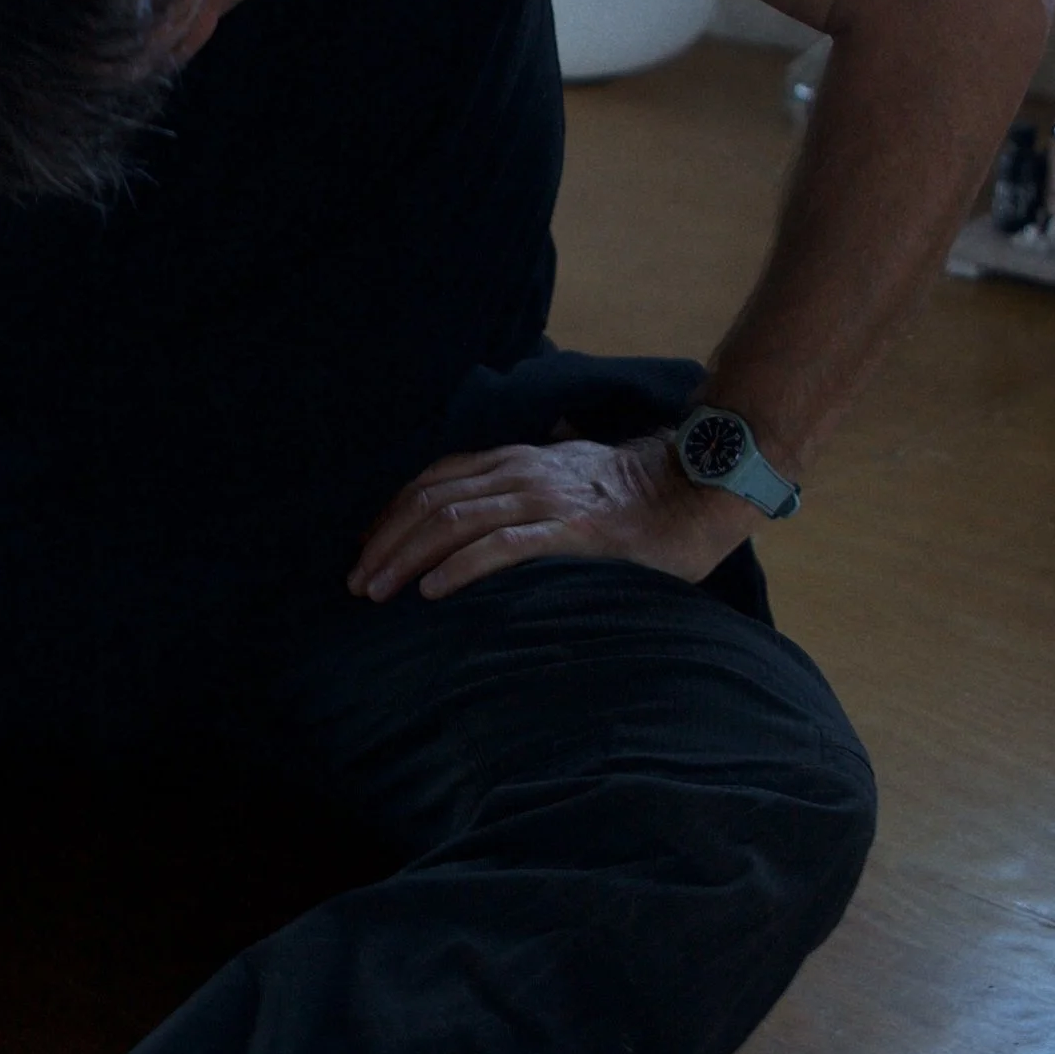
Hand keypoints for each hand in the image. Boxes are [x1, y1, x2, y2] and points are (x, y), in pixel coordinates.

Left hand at [348, 433, 746, 604]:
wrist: (697, 490)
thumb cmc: (631, 495)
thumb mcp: (565, 480)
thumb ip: (525, 490)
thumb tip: (486, 515)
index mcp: (514, 460)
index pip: (432, 481)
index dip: (390, 515)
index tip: (364, 550)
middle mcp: (520, 472)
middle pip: (429, 501)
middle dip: (384, 542)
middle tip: (357, 582)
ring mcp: (543, 499)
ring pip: (453, 521)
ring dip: (406, 558)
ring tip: (378, 593)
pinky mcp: (570, 531)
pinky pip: (502, 547)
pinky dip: (459, 567)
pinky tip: (432, 591)